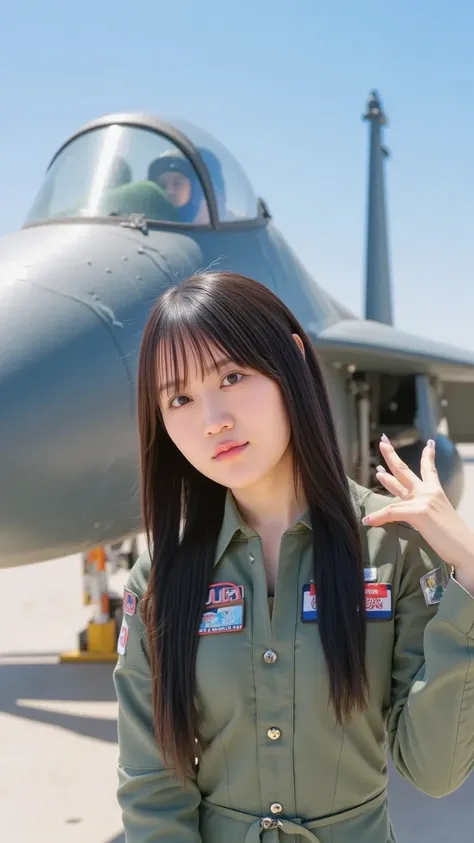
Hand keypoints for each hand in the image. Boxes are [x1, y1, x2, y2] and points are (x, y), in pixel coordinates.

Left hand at [362, 436, 473, 580]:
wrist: (466, 548)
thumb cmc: (453, 538)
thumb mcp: (439, 517)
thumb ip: (425, 510)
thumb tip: (413, 512)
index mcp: (435, 493)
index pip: (430, 469)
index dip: (427, 455)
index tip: (428, 443)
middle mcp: (428, 492)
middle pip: (405, 470)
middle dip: (392, 455)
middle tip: (382, 442)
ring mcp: (423, 500)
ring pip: (397, 484)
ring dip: (384, 478)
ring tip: (376, 471)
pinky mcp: (418, 513)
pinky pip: (391, 512)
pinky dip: (378, 517)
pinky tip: (368, 520)